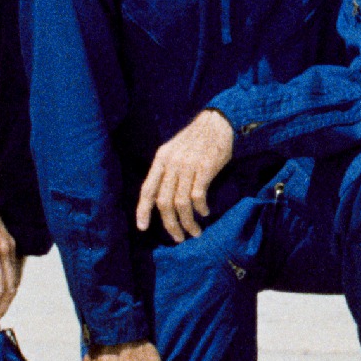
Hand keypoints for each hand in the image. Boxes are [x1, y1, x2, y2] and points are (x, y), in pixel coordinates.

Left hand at [134, 108, 239, 239]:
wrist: (218, 122)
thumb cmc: (196, 139)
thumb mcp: (174, 150)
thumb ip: (166, 171)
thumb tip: (160, 200)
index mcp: (161, 158)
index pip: (147, 189)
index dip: (143, 210)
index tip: (142, 228)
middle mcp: (172, 162)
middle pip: (164, 202)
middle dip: (170, 224)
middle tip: (178, 238)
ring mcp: (188, 165)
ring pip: (181, 203)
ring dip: (188, 222)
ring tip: (194, 232)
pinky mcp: (205, 167)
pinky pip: (198, 196)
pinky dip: (200, 209)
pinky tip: (204, 212)